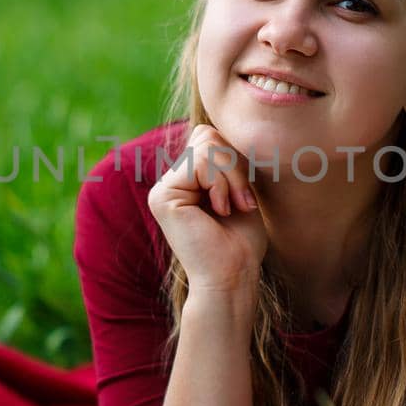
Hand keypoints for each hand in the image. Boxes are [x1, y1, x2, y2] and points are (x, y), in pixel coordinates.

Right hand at [147, 123, 269, 292]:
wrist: (233, 277)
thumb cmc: (241, 241)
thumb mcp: (237, 189)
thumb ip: (222, 160)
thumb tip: (210, 129)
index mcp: (184, 181)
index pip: (208, 138)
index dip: (234, 160)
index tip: (244, 197)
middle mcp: (168, 184)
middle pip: (206, 137)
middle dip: (234, 167)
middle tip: (239, 203)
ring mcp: (162, 190)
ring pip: (206, 147)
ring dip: (231, 178)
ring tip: (230, 208)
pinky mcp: (162, 196)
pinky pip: (199, 164)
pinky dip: (221, 185)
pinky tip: (218, 211)